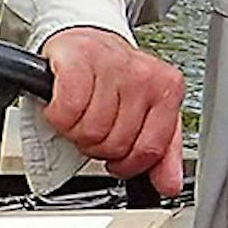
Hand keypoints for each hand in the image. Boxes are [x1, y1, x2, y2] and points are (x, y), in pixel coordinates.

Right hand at [39, 26, 186, 196]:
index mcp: (167, 89)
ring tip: (78, 114)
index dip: (126, 164)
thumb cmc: (115, 80)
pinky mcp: (77, 59)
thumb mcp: (147, 113)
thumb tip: (170, 185)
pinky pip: (67, 111)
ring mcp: (112, 64)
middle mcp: (143, 74)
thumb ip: (163, 152)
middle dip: (97, 145)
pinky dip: (58, 116)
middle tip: (92, 126)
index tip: (116, 157)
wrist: (86, 42)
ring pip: (91, 131)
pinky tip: (61, 105)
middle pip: (116, 143)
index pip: (150, 150)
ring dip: (75, 131)